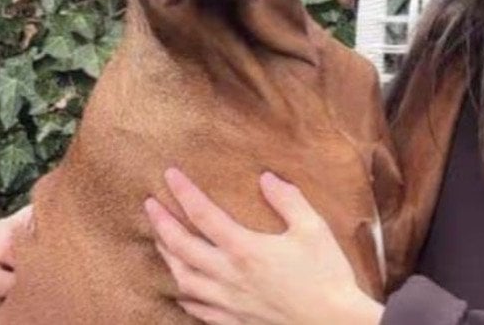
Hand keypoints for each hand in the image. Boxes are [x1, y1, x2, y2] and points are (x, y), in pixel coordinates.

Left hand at [144, 168, 384, 324]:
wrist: (333, 324)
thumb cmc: (327, 275)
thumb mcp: (313, 228)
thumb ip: (288, 199)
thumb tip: (266, 177)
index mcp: (246, 249)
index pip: (203, 214)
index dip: (183, 192)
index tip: (170, 174)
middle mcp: (229, 276)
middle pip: (182, 247)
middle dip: (161, 223)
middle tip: (150, 205)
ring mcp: (229, 301)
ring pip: (183, 279)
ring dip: (167, 257)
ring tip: (160, 241)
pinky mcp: (235, 320)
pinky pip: (198, 310)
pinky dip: (184, 296)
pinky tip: (181, 289)